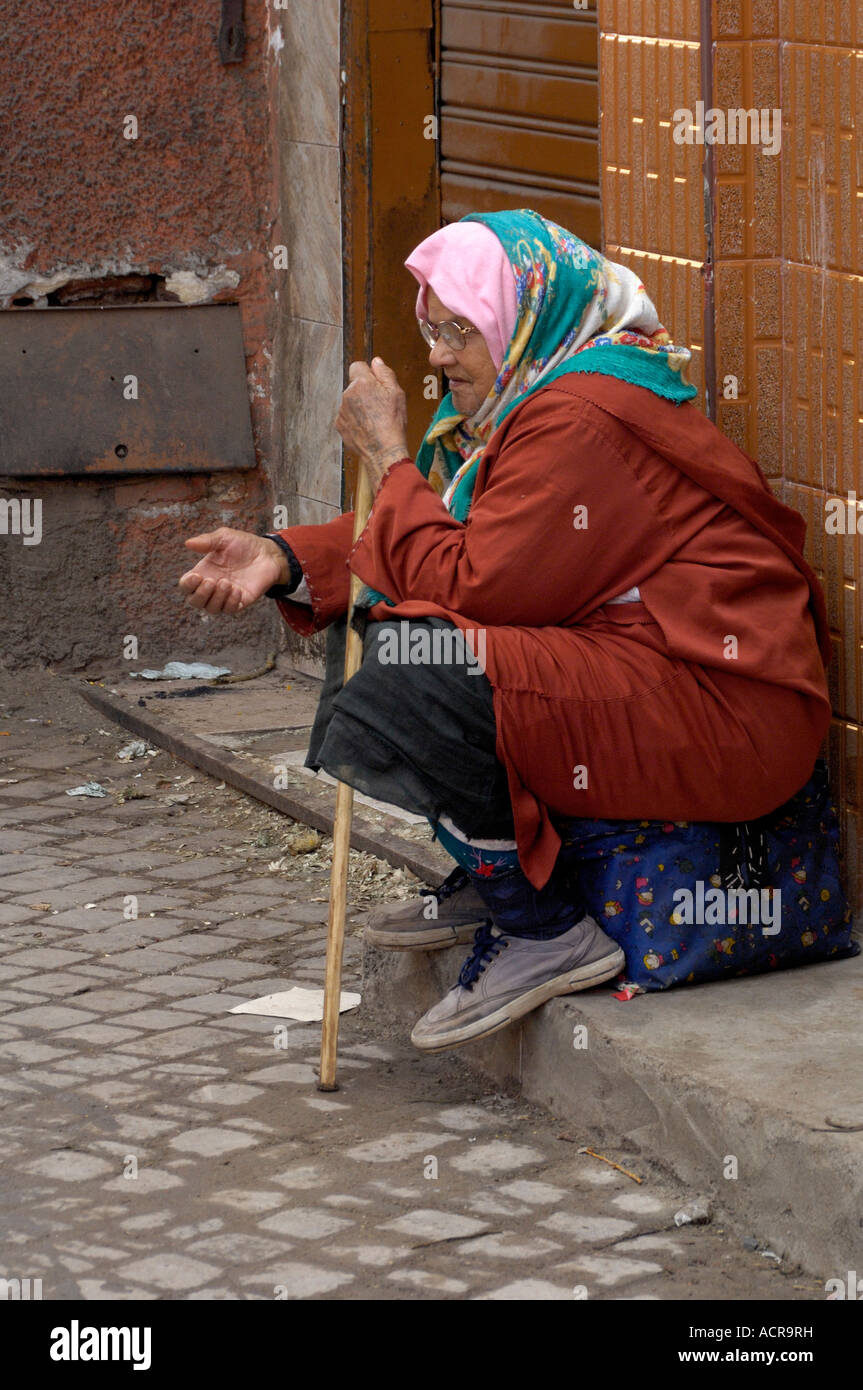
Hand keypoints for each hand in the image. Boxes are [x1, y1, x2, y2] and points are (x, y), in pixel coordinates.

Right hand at [178, 528, 286, 613]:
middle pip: (195, 601)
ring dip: (216, 598)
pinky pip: (229, 610)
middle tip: (211, 581)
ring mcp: (225, 596)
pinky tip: (237, 590)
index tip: (196, 576)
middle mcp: (212, 587)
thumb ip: (207, 541)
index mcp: (203, 572)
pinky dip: (231, 602)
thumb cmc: (243, 544)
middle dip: (200, 594)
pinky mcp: (240, 602)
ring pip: (211, 609)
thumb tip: (188, 543)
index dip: (187, 584)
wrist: (267, 553)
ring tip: (227, 583)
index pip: (186, 586)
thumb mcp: (224, 538)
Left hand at [335, 357, 408, 479]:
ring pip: (350, 402)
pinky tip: (367, 428)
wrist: (383, 450)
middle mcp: (347, 394)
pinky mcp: (340, 425)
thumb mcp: (396, 392)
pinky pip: (347, 417)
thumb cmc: (392, 422)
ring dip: (359, 406)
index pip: (357, 366)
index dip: (367, 373)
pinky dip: (355, 420)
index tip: (375, 382)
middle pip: (354, 386)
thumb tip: (376, 362)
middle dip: (364, 391)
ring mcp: (342, 411)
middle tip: (379, 405)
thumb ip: (385, 373)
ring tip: (374, 419)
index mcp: (361, 383)